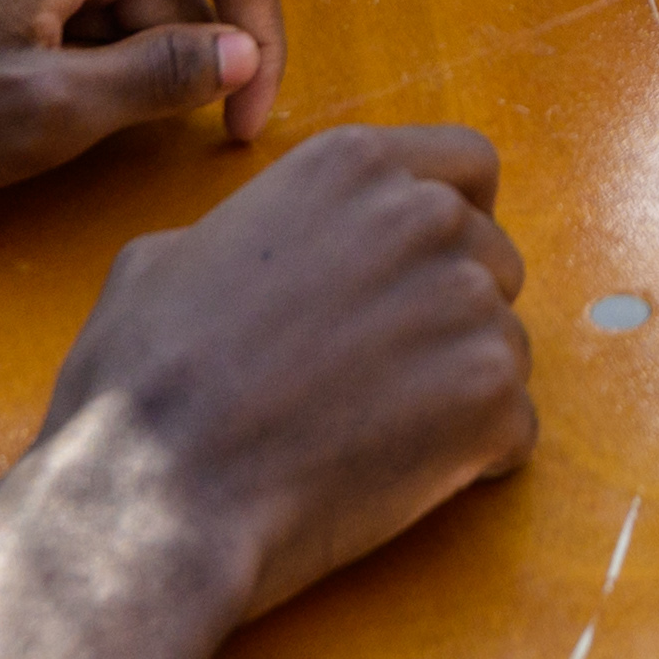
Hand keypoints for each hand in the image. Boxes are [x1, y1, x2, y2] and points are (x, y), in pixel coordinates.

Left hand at [0, 0, 288, 187]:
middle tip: (165, 144)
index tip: (242, 127)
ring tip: (79, 127)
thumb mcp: (45, 111)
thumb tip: (240, 55)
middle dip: (194, 56)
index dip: (263, 45)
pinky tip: (42, 97)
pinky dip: (90, 42)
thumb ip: (158, 77)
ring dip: (134, 57)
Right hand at [13, 128, 535, 633]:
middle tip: (384, 372)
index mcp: (351, 166)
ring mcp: (467, 305)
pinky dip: (471, 460)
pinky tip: (394, 478)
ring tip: (374, 433)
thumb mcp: (167, 257)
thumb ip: (251, 230)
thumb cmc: (144, 382)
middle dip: (453, 311)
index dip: (455, 216)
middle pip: (493, 256)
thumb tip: (266, 247)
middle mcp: (424, 217)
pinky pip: (515, 427)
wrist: (156, 493)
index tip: (424, 267)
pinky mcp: (491, 398)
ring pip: (506, 344)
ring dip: (460, 387)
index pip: (466, 165)